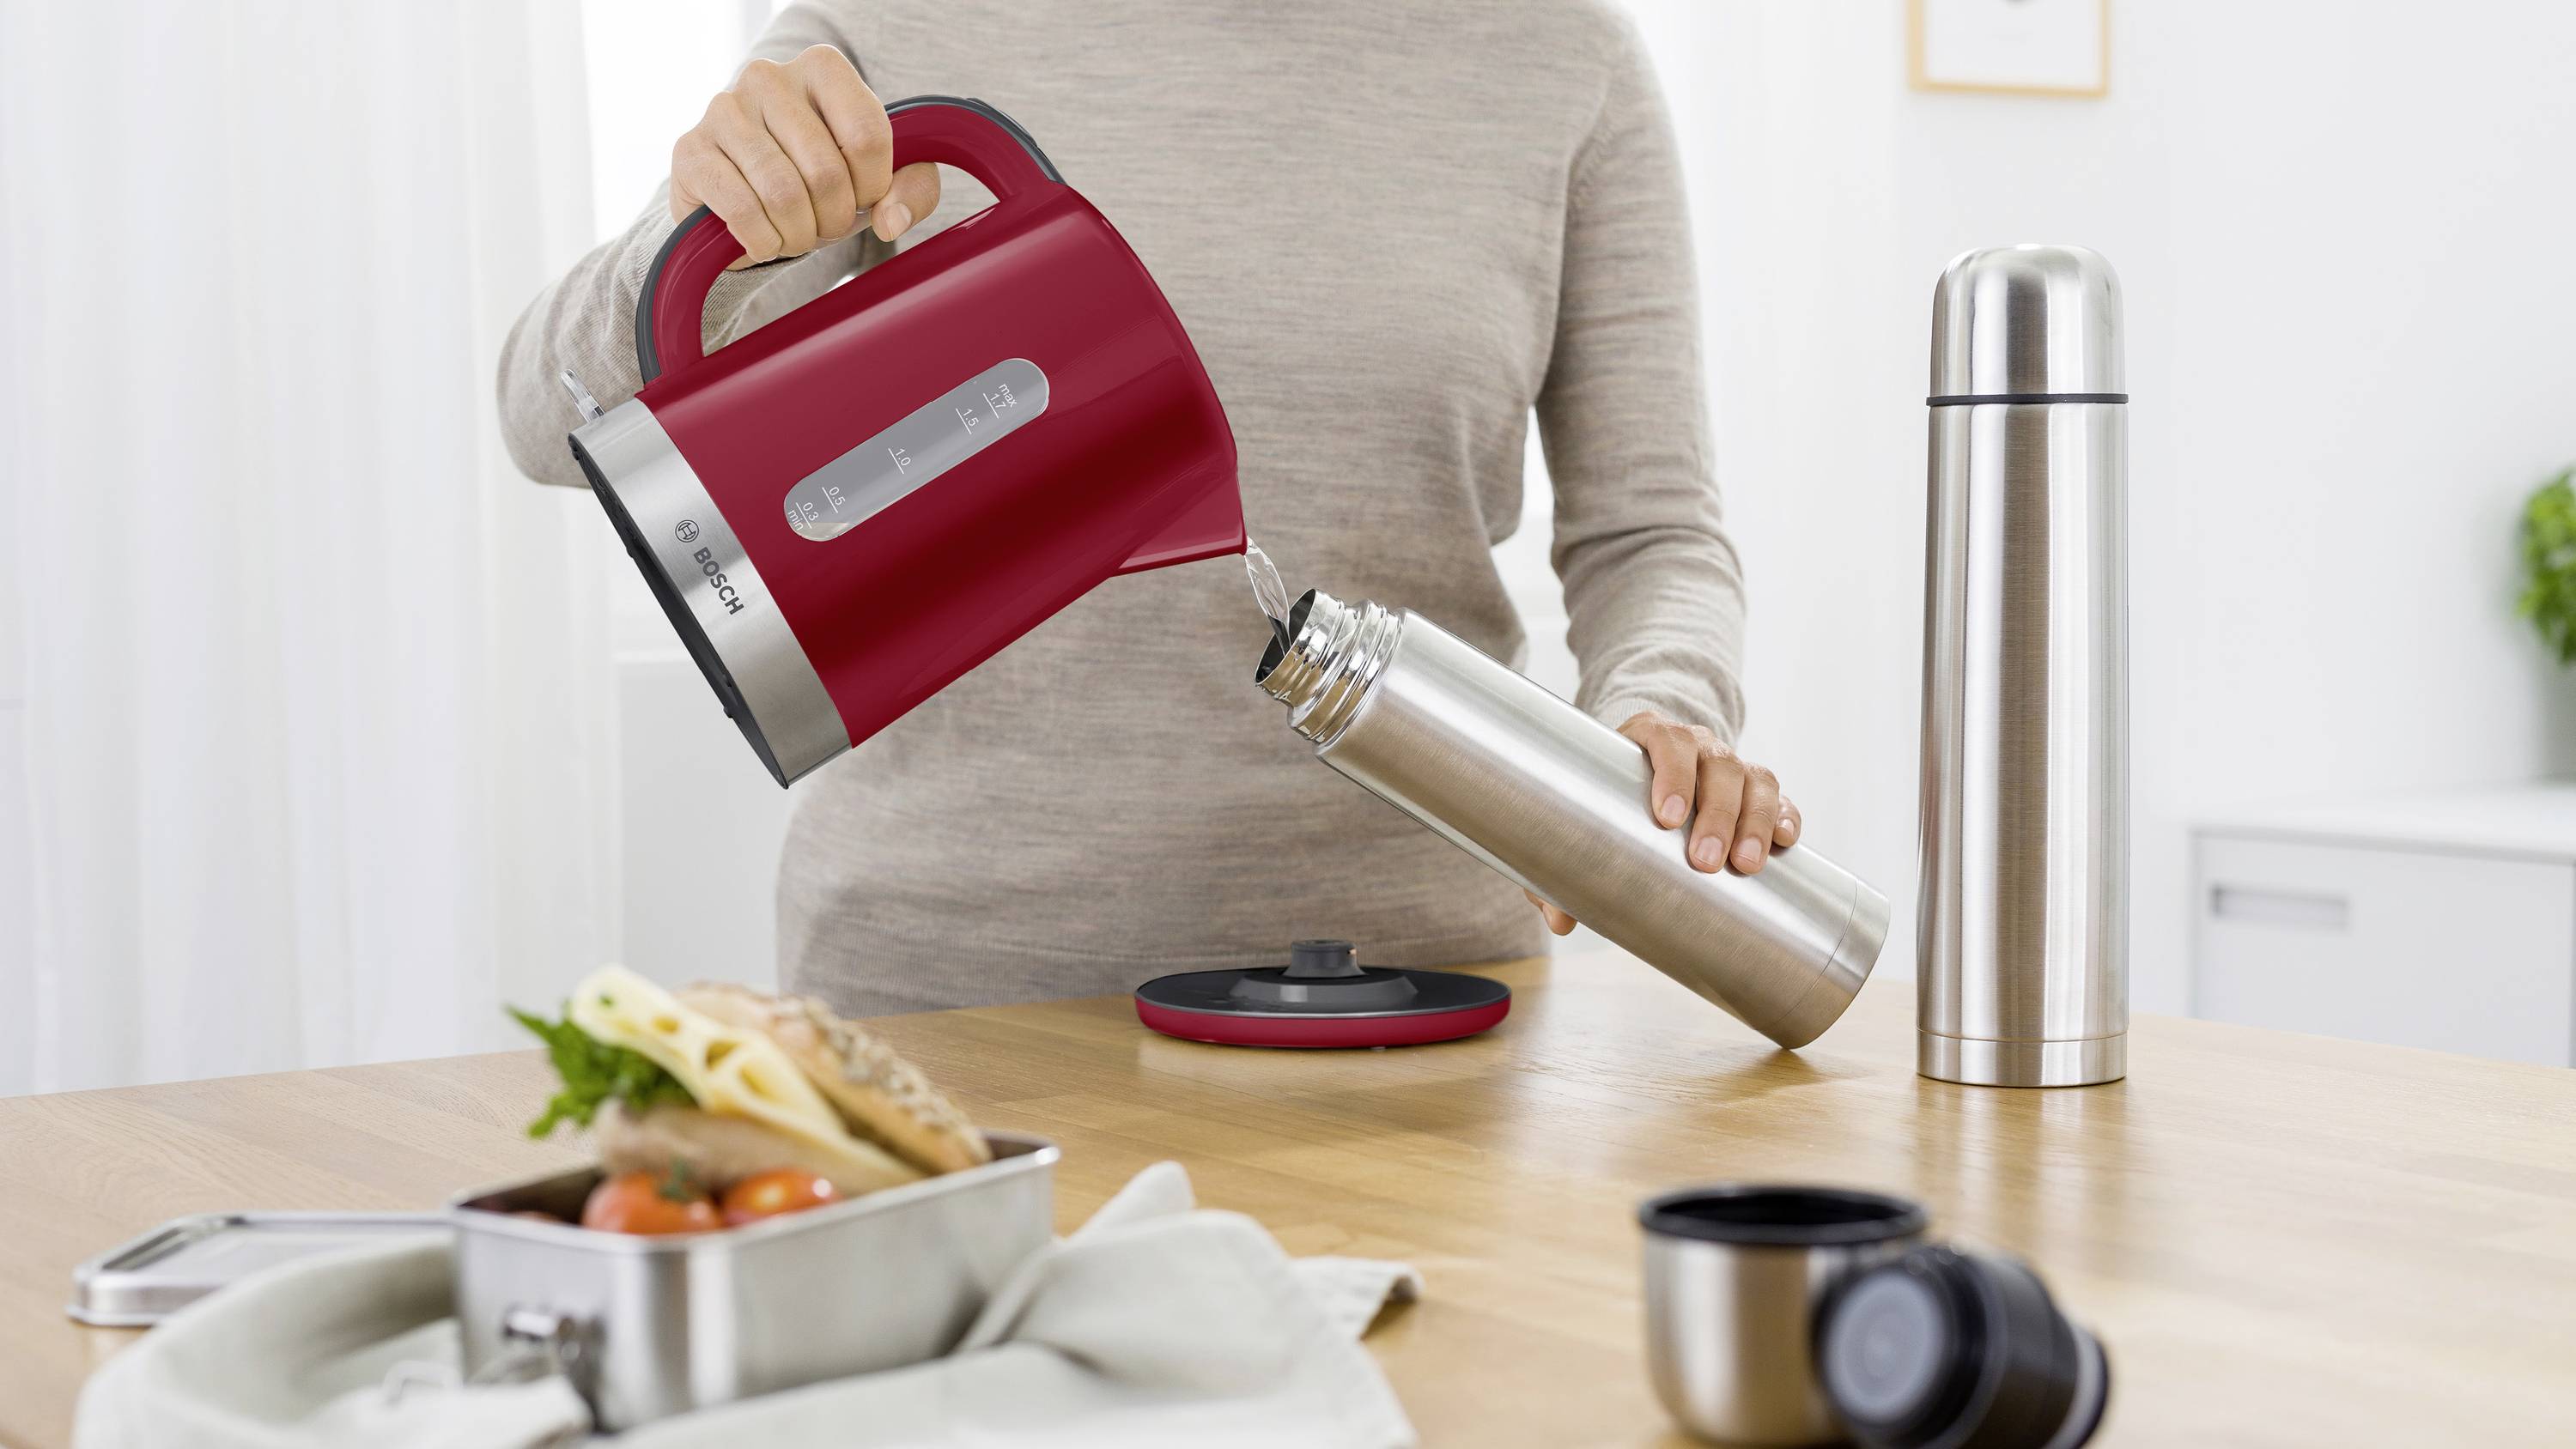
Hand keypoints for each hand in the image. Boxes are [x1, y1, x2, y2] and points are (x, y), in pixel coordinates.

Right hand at [670, 45, 940, 267]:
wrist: (743, 200)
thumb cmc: (818, 182)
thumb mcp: (879, 183)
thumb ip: (912, 192)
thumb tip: (891, 219)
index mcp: (822, 68)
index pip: (867, 136)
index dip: (873, 187)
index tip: (862, 199)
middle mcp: (769, 77)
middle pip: (826, 171)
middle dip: (834, 219)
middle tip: (825, 227)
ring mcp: (724, 109)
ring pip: (783, 194)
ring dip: (798, 235)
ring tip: (796, 234)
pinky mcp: (691, 150)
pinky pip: (743, 210)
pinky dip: (763, 241)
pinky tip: (764, 241)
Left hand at [1523, 711, 1800, 934]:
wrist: (1641, 777)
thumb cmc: (1606, 799)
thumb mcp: (1582, 823)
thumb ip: (1563, 867)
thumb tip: (1559, 920)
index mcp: (1649, 736)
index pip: (1665, 740)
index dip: (1672, 774)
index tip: (1668, 817)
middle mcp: (1695, 744)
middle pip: (1718, 764)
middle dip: (1716, 813)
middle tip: (1706, 860)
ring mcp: (1729, 765)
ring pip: (1754, 780)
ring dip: (1754, 821)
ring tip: (1747, 865)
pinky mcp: (1754, 791)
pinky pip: (1778, 796)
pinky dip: (1784, 816)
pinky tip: (1785, 842)